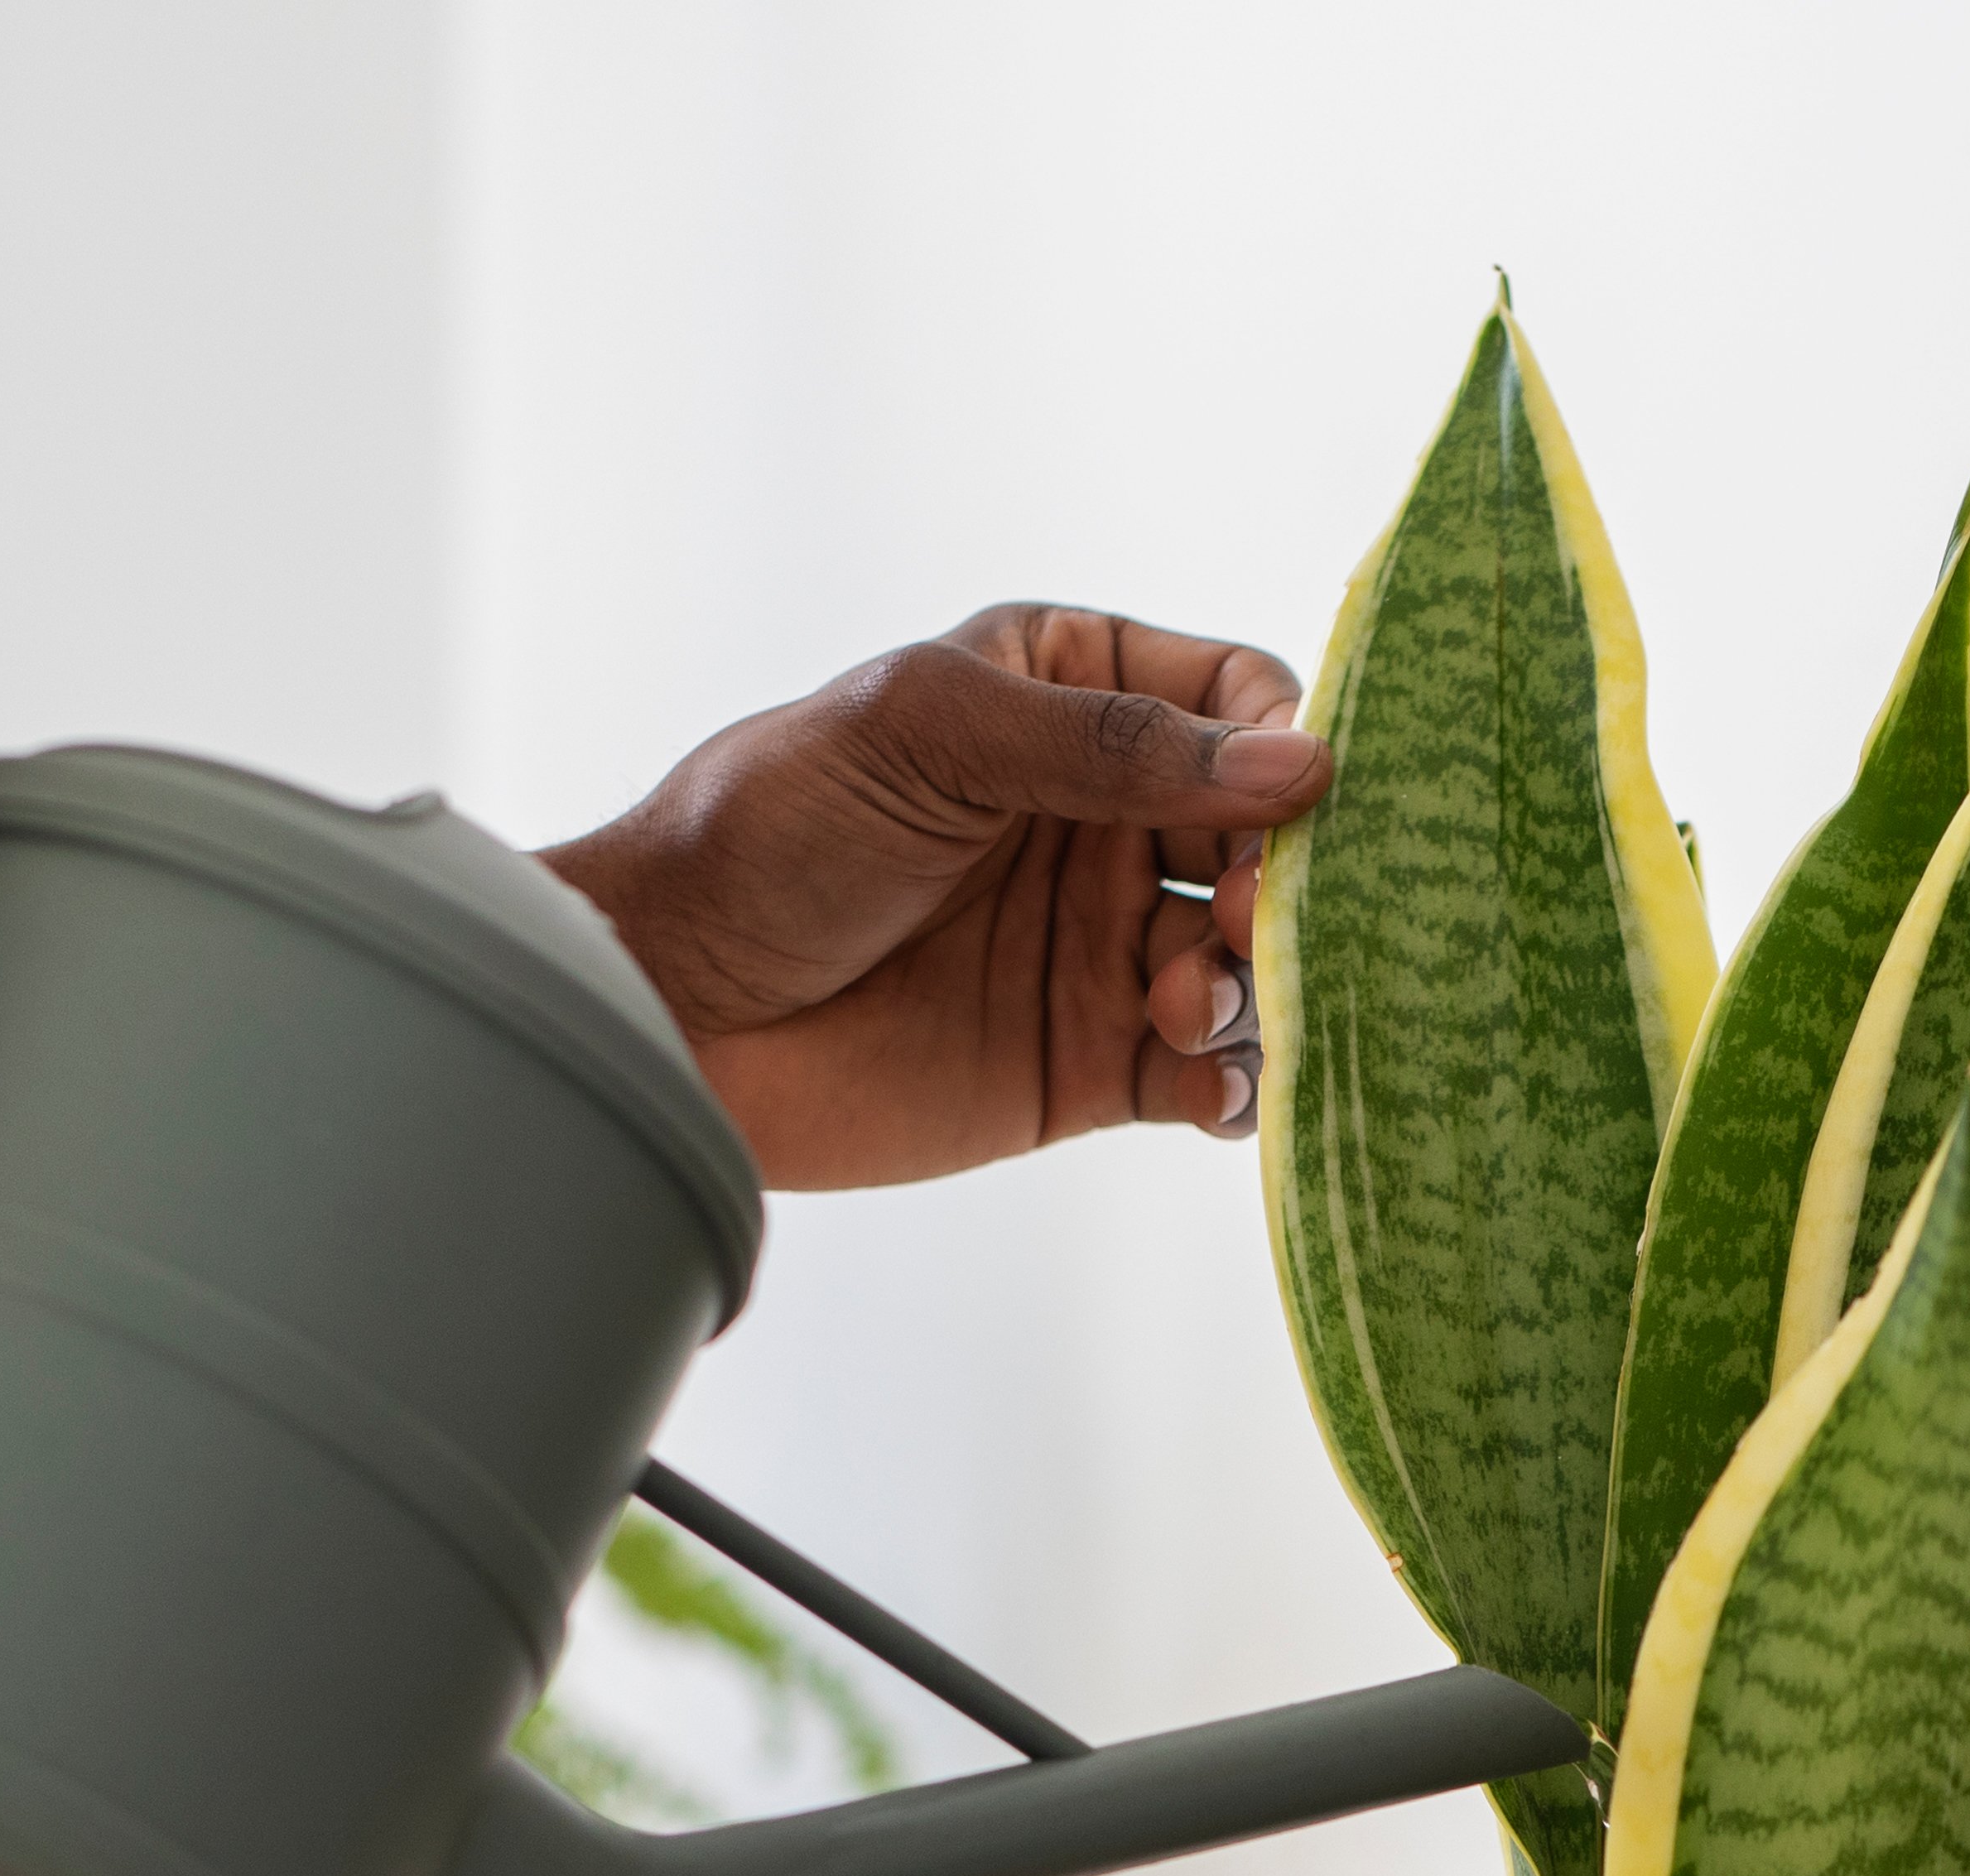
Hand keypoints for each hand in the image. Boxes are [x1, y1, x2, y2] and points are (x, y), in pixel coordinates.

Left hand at [547, 605, 1323, 1188]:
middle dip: (1289, 879)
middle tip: (1251, 922)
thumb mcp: (935, 734)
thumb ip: (1115, 744)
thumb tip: (1298, 760)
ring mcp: (1103, 944)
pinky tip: (1206, 1086)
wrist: (671, 1003)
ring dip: (1254, 986)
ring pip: (1251, 962)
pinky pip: (1206, 1073)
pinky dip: (1233, 1083)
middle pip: (1269, 838)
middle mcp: (1105, 817)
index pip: (1238, 696)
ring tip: (1181, 1004)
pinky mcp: (1090, 1064)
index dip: (1283, 742)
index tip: (1290, 800)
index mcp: (1070, 696)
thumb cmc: (769, 832)